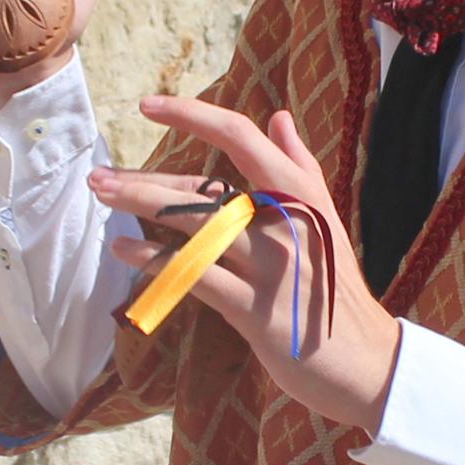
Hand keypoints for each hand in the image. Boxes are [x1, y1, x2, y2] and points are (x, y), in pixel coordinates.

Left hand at [89, 96, 398, 431]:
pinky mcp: (257, 309)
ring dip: (140, 208)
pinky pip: (195, 276)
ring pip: (194, 226)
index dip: (191, 116)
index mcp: (300, 192)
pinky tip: (123, 249)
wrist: (367, 359)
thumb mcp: (325, 216)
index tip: (148, 105)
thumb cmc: (335, 286)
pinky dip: (155, 260)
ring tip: (102, 200)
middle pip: (202, 187)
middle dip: (143, 180)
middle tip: (97, 178)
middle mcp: (285, 221)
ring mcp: (271, 265)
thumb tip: (279, 117)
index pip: (240, 137)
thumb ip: (300, 164)